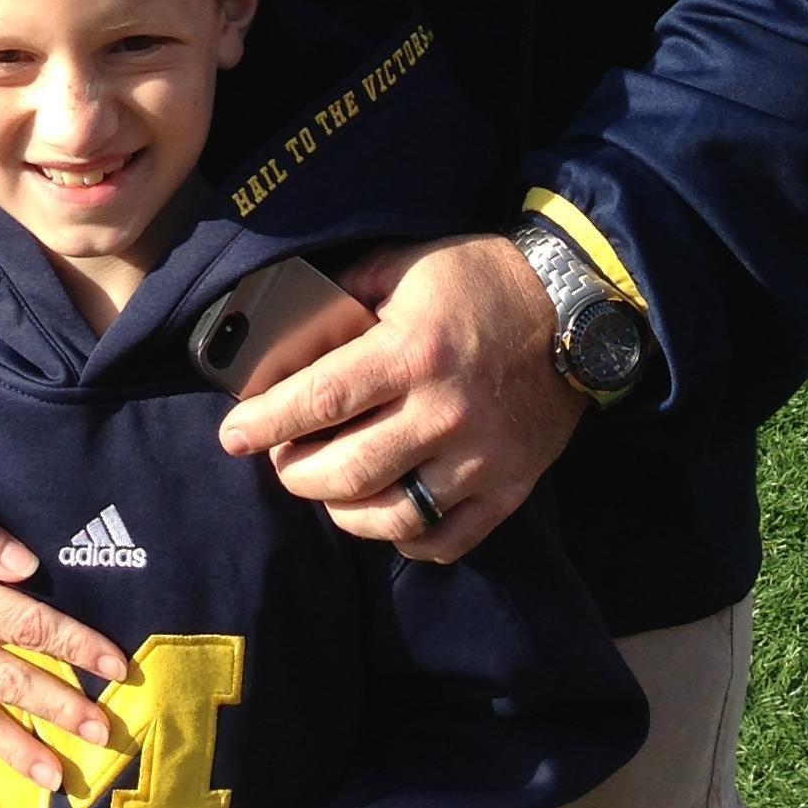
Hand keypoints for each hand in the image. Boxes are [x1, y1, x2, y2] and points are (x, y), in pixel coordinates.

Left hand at [215, 233, 580, 562]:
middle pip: (347, 473)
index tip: (232, 435)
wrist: (575, 308)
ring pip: (392, 518)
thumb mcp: (407, 266)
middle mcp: (443, 413)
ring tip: (328, 490)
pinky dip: (406, 541)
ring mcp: (479, 459)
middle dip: (296, 474)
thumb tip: (291, 323)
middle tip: (282, 460)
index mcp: (412, 352)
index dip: (267, 423)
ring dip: (344, 512)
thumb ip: (348, 293)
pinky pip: (444, 541)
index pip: (320, 400)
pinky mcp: (508, 489)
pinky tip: (387, 515)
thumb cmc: (482, 280)